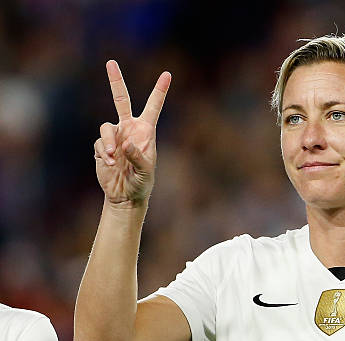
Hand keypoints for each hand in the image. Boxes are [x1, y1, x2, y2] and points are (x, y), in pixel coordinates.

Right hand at [94, 60, 170, 207]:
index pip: (153, 106)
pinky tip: (110, 164)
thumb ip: (137, 156)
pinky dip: (104, 153)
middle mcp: (129, 128)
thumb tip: (125, 143)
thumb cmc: (142, 182)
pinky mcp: (101, 146)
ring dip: (108, 143)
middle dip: (115, 81)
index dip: (160, 90)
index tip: (167, 74)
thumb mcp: (146, 171)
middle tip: (110, 62)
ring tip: (113, 158)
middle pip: (121, 99)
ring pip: (105, 127)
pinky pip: (99, 144)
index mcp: (146, 130)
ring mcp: (114, 136)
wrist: (125, 195)